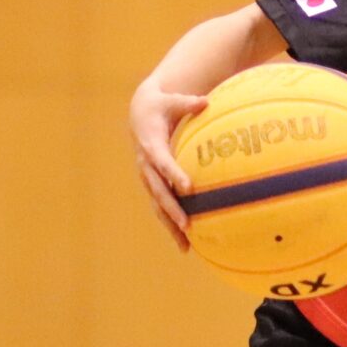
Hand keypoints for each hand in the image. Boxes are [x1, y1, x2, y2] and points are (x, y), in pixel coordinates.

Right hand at [129, 86, 207, 253]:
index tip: (188, 188)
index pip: (162, 162)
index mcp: (150, 145)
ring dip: (170, 225)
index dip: (173, 174)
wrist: (140, 113)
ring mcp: (148, 178)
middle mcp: (146, 166)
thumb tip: (206, 101)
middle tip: (188, 224)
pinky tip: (185, 243)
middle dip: (172, 209)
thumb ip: (188, 103)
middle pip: (158, 191)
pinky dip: (171, 224)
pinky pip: (161, 206)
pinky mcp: (153, 185)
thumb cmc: (162, 106)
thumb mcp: (172, 101)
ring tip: (185, 245)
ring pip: (158, 204)